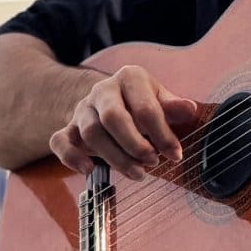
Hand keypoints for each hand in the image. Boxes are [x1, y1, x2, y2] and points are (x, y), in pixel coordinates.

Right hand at [49, 66, 198, 178]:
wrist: (109, 100)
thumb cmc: (141, 103)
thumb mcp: (161, 100)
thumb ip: (173, 107)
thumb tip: (190, 109)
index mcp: (130, 77)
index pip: (145, 107)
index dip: (162, 134)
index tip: (175, 155)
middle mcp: (102, 90)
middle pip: (113, 117)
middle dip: (135, 145)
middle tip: (153, 163)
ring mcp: (82, 109)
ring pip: (91, 133)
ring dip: (115, 158)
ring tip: (138, 173)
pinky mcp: (67, 128)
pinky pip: (60, 142)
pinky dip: (71, 157)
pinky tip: (89, 170)